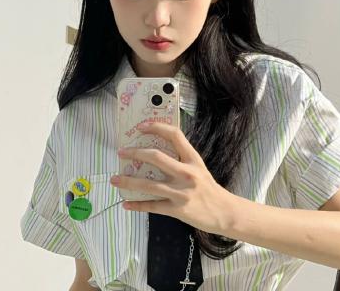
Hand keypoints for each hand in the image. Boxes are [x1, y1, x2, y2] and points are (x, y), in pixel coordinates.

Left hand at [110, 121, 236, 233]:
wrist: (225, 212)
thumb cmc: (208, 187)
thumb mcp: (199, 167)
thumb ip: (181, 159)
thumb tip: (155, 151)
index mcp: (193, 159)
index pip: (174, 136)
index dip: (156, 127)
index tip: (141, 127)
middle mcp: (187, 173)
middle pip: (157, 157)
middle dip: (135, 153)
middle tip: (122, 152)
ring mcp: (181, 193)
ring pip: (149, 185)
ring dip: (128, 182)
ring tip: (114, 179)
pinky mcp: (177, 210)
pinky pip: (152, 207)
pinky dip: (137, 205)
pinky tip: (125, 203)